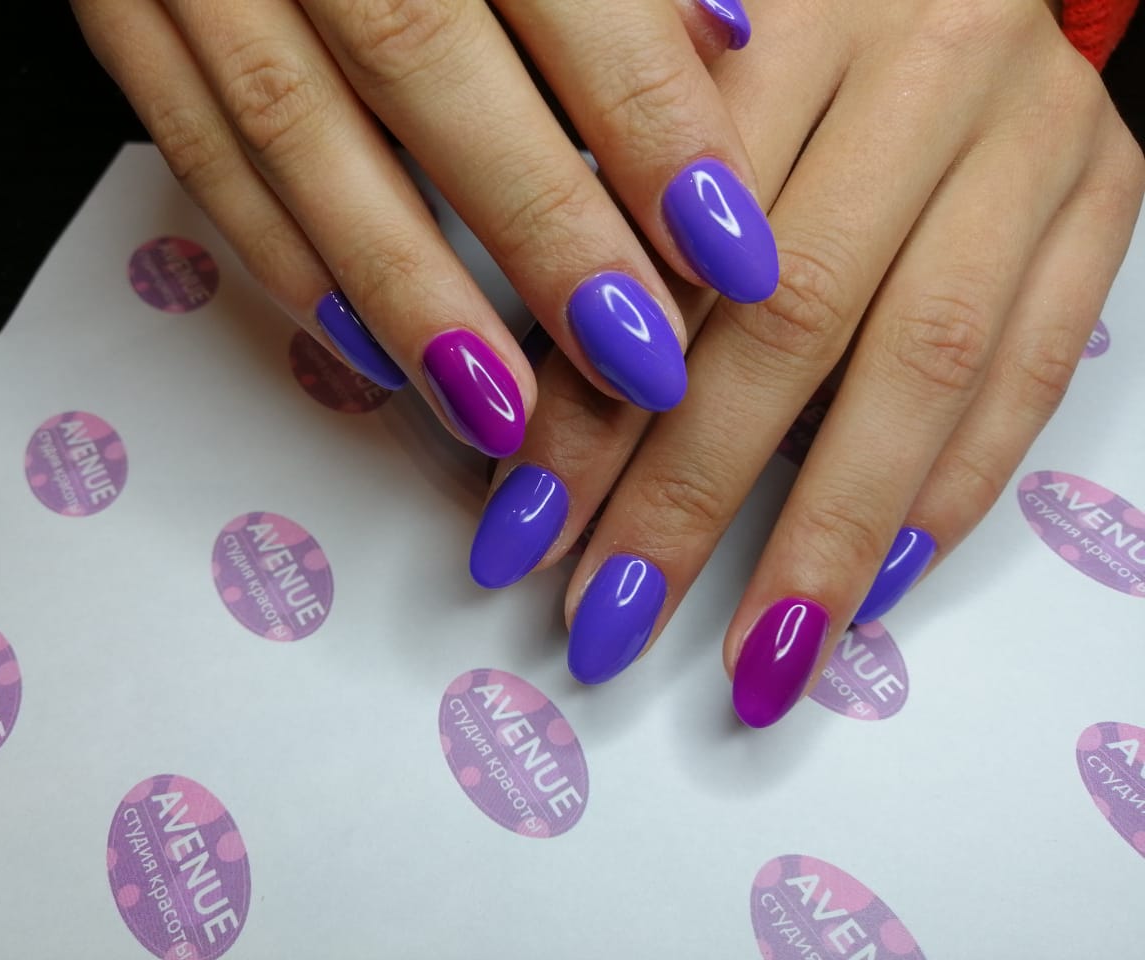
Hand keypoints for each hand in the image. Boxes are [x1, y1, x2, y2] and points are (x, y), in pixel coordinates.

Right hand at [72, 0, 777, 458]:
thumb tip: (732, 37)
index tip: (728, 250)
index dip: (647, 121)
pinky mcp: (118, 0)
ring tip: (502, 410)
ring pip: (299, 130)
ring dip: (406, 286)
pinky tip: (360, 348)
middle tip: (634, 365)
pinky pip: (190, 143)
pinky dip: (279, 254)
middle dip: (540, 230)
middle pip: (428, 66)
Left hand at [469, 0, 1144, 724]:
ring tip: (757, 656)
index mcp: (789, 18)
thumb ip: (607, 205)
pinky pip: (1031, 369)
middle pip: (789, 323)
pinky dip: (950, 489)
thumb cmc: (793, 21)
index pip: (668, 254)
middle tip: (612, 620)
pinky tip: (873, 584)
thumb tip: (523, 412)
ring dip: (827, 532)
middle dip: (689, 497)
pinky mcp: (1100, 196)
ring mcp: (1029, 139)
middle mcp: (921, 70)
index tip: (524, 532)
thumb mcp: (674, 72)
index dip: (590, 411)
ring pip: (918, 365)